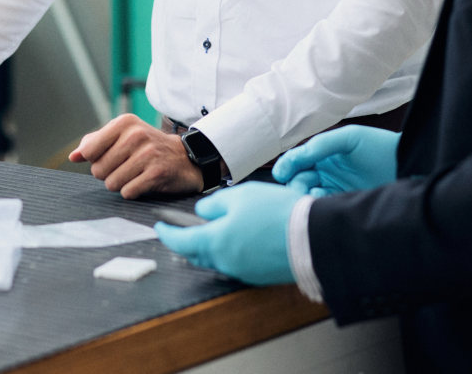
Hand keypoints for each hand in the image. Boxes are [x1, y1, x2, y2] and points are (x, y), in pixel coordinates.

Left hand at [67, 113, 204, 198]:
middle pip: (99, 170)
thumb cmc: (147, 148)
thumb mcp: (122, 136)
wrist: (184, 157)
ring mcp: (147, 154)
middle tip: (126, 167)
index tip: (110, 157)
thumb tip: (73, 156)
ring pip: (112, 183)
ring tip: (135, 174)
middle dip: (108, 174)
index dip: (96, 160)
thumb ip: (94, 144)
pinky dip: (132, 192)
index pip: (89, 150)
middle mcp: (136, 135)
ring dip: (121, 184)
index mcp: (124, 123)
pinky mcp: (157, 173)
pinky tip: (143, 182)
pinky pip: (128, 192)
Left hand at [154, 182, 298, 284]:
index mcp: (215, 242)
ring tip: (213, 230)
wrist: (312, 236)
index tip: (159, 227)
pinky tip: (239, 238)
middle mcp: (225, 262)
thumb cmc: (276, 213)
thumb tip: (202, 213)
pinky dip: (230, 251)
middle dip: (186, 242)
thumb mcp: (239, 196)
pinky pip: (235, 263)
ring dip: (209, 246)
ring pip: (217, 259)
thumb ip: (214, 205)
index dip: (166, 234)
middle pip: (197, 254)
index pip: (180, 243)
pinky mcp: (259, 275)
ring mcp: (243, 271)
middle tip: (182, 229)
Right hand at [272, 125, 398, 196]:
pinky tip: (322, 201)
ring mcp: (335, 190)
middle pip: (299, 180)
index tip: (281, 173)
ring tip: (312, 195)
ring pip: (308, 195)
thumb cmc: (379, 147)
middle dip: (295, 184)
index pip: (298, 161)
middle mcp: (326, 173)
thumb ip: (321, 145)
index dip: (287, 166)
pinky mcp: (344, 205)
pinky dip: (318, 205)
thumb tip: (295, 157)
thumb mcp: (349, 138)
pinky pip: (324, 207)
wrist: (408, 166)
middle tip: (298, 188)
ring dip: (304, 196)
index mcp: (324, 155)